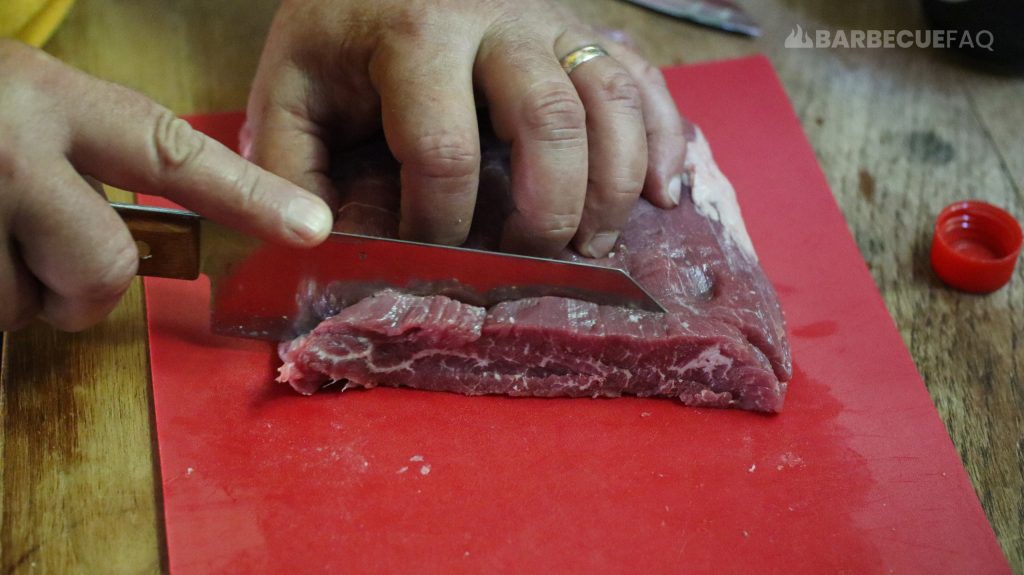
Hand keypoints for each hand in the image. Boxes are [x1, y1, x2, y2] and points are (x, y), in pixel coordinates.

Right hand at [0, 40, 332, 331]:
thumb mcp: (23, 103)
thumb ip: (88, 156)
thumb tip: (140, 246)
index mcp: (49, 99)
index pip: (171, 154)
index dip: (248, 195)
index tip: (309, 226)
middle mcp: (10, 149)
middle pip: (103, 270)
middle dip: (83, 286)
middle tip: (43, 255)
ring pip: (28, 307)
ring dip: (10, 292)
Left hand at [246, 0, 685, 257]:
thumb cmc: (339, 36)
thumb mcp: (292, 91)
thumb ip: (289, 167)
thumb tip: (320, 244)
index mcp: (416, 35)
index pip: (442, 150)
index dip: (438, 223)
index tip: (428, 256)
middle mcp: (499, 19)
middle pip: (548, 119)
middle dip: (546, 210)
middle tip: (531, 262)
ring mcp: (553, 21)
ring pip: (612, 99)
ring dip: (615, 184)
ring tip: (594, 245)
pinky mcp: (586, 29)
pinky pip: (645, 79)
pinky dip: (666, 139)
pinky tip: (663, 194)